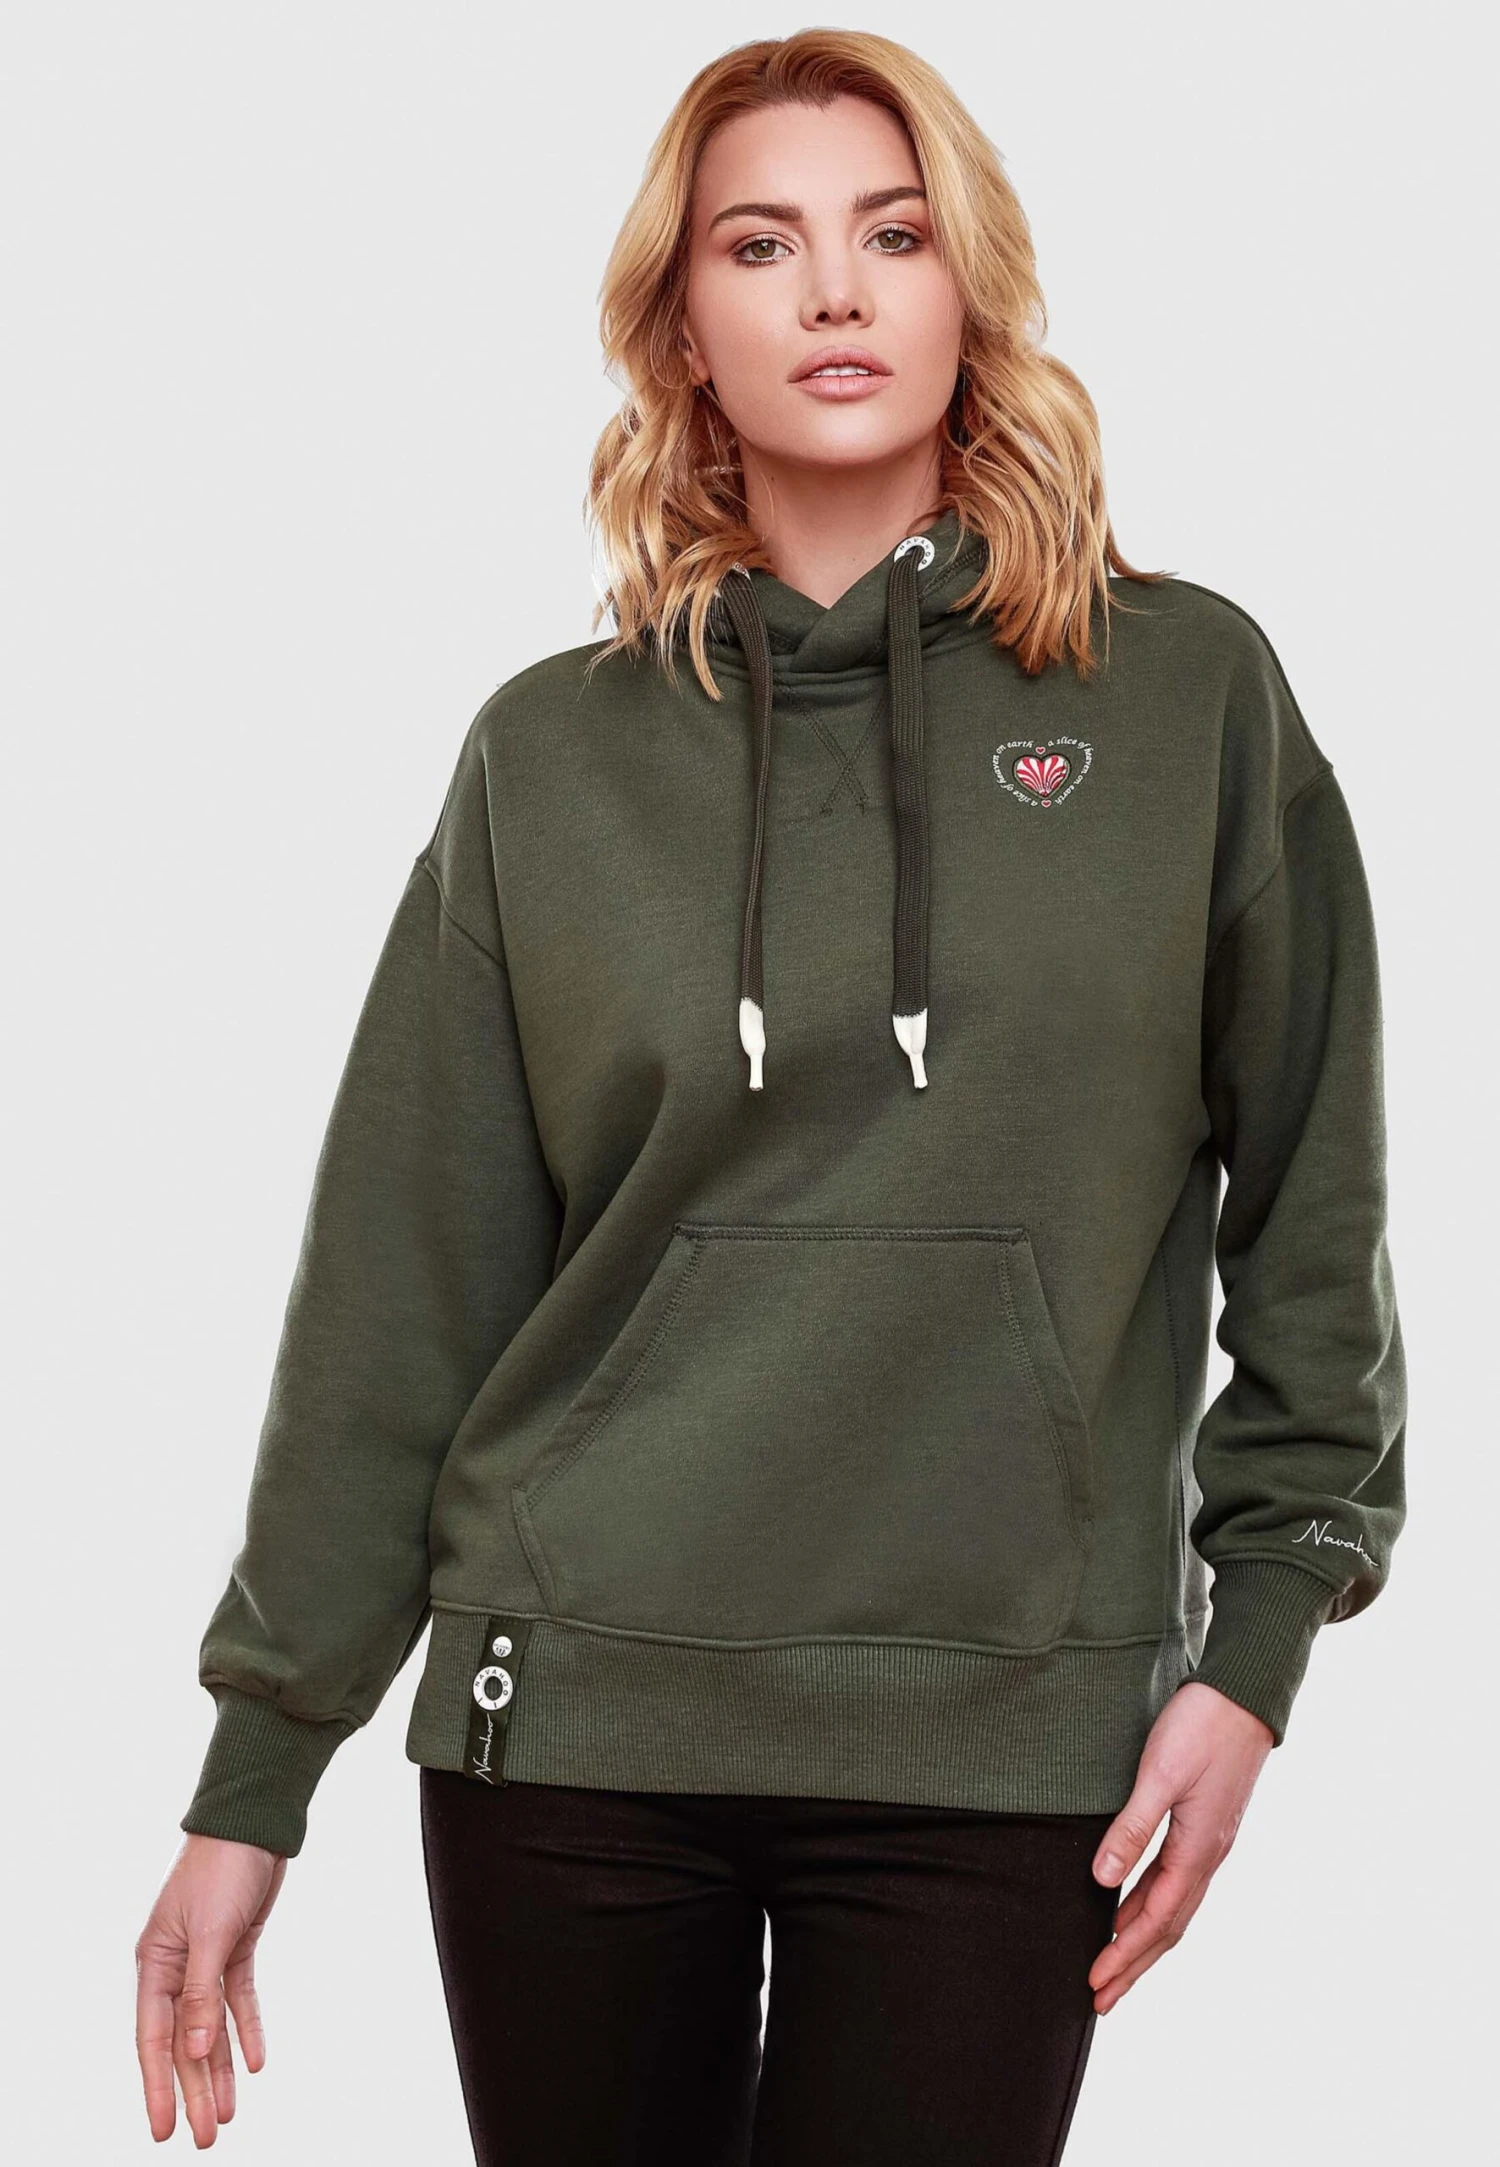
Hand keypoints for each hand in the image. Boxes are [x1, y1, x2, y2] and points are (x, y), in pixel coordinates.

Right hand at [135, 1832, 287, 2145]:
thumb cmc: (222, 1868)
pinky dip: (246, 2029)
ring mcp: (206, 1958)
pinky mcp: (236, 1947)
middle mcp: (176, 1966)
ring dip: (219, 2070)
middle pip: (183, 2042)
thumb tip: (192, 2052)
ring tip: (228, 2115)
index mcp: (155, 1963)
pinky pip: (238, 2000)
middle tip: (206, 2138)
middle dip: (193, 2091)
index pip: (154, 2039)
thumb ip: (200, 1995)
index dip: (158, 2087)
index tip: (162, 2131)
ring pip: (211, 2028)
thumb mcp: (211, 1934)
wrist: (252, 1822)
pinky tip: (254, 2063)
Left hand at [1088, 1681, 1273, 2012]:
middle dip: (1134, 1965)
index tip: (1094, 1983)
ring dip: (1142, 1940)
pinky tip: (1134, 1906)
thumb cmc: (1201, 1728)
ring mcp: (1210, 1843)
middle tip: (1101, 1999)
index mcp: (1197, 1851)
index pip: (1155, 1920)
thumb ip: (1131, 1829)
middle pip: (1168, 1927)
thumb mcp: (1158, 1776)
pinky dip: (1153, 1906)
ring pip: (1174, 1908)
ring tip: (1114, 1964)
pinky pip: (1177, 1883)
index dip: (1123, 1955)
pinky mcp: (1207, 1826)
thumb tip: (1102, 1881)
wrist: (1244, 1694)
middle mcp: (1208, 1856)